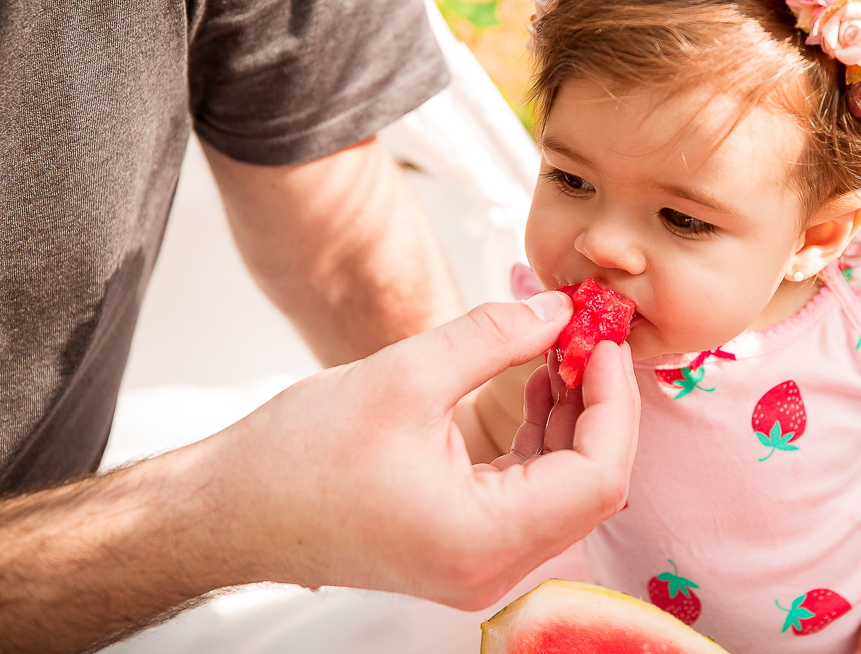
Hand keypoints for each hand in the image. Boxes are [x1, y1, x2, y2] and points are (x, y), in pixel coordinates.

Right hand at [209, 291, 638, 609]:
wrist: (229, 511)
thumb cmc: (296, 458)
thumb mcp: (405, 376)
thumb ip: (495, 337)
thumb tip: (559, 309)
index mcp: (482, 539)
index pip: (598, 475)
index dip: (614, 402)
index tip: (604, 341)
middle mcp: (491, 567)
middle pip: (591, 486)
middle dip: (599, 405)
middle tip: (588, 337)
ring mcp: (479, 563)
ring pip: (567, 489)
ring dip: (573, 418)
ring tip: (560, 350)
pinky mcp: (465, 546)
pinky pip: (533, 494)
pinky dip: (542, 438)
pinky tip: (535, 386)